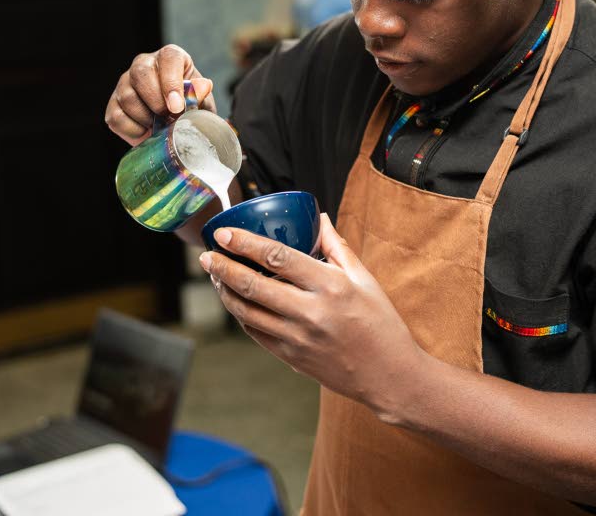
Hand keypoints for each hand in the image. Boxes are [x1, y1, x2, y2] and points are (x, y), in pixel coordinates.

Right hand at [104, 45, 216, 145]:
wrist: (175, 129)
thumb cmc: (190, 109)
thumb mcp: (201, 103)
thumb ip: (200, 95)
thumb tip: (203, 85)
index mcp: (170, 57)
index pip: (168, 58)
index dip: (172, 82)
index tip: (177, 106)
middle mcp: (144, 64)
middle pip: (141, 74)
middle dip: (156, 101)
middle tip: (169, 118)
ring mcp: (125, 83)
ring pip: (127, 97)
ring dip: (146, 118)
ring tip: (161, 126)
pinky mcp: (113, 104)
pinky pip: (116, 117)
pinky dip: (133, 130)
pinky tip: (146, 132)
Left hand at [200, 214, 424, 415]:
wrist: (388, 375)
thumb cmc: (381, 323)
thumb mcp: (365, 279)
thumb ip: (338, 247)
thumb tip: (318, 218)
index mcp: (332, 286)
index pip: (278, 258)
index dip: (246, 244)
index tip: (224, 234)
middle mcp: (311, 312)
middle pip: (253, 285)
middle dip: (223, 267)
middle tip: (206, 254)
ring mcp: (298, 338)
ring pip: (247, 312)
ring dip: (226, 292)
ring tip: (216, 276)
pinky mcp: (291, 358)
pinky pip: (256, 333)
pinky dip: (241, 315)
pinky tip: (236, 301)